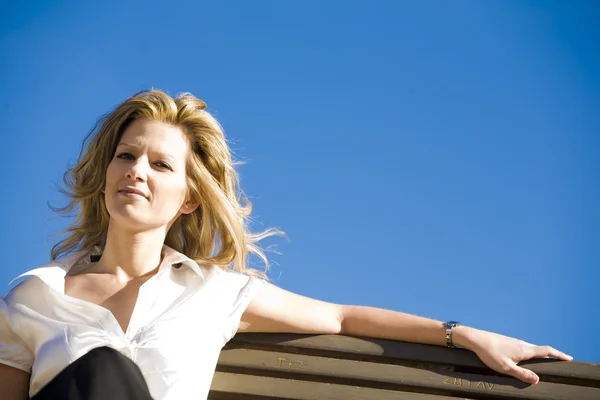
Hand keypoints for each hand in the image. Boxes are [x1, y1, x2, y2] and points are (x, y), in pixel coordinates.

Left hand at [455, 326, 572, 383]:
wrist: (476, 339)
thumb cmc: (490, 353)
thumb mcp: (506, 368)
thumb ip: (522, 374)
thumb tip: (537, 380)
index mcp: (525, 350)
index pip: (547, 351)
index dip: (559, 354)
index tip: (569, 358)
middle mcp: (522, 344)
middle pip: (541, 349)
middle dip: (552, 355)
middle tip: (562, 360)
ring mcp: (515, 342)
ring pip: (532, 348)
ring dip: (541, 353)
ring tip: (547, 360)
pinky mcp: (508, 342)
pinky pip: (524, 347)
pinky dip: (531, 352)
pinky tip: (527, 357)